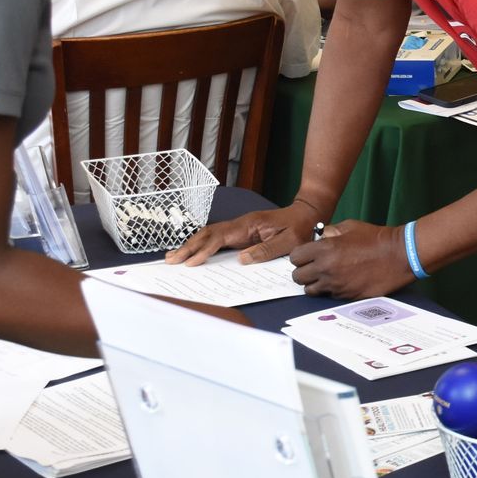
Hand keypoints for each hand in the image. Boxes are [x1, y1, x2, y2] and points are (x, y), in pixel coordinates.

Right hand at [166, 202, 316, 265]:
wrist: (306, 215)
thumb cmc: (299, 228)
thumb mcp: (289, 242)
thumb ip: (267, 250)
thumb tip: (241, 260)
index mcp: (249, 225)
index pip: (219, 237)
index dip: (204, 250)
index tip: (190, 262)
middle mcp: (240, 224)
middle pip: (207, 234)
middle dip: (188, 247)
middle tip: (170, 261)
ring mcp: (238, 228)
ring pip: (208, 235)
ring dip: (190, 245)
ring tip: (172, 257)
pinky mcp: (240, 232)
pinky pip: (216, 238)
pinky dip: (201, 245)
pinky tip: (192, 253)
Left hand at [288, 221, 410, 298]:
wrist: (398, 256)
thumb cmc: (375, 238)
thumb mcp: (349, 226)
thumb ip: (330, 232)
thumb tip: (319, 238)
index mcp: (324, 249)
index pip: (295, 257)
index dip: (300, 256)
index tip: (307, 255)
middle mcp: (326, 269)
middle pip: (298, 277)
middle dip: (303, 271)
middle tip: (313, 267)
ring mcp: (335, 285)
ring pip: (309, 290)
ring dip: (314, 284)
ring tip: (325, 277)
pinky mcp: (346, 296)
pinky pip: (328, 295)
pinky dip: (330, 290)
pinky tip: (341, 281)